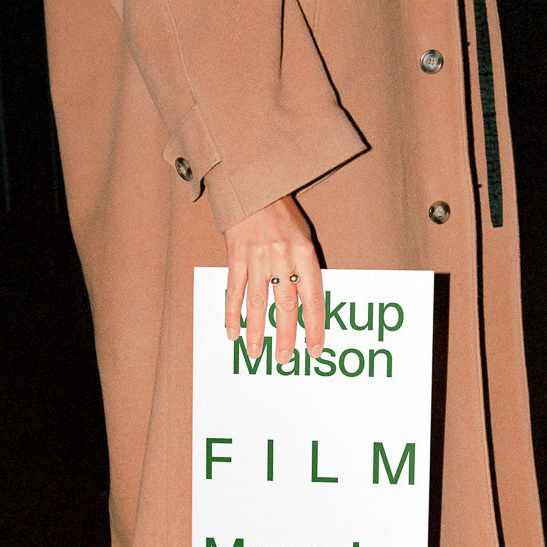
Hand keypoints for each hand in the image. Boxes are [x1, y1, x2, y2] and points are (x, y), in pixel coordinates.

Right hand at [224, 196, 324, 361]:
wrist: (253, 186)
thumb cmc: (282, 215)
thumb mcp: (304, 237)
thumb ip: (305, 268)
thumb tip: (306, 306)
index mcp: (305, 254)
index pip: (313, 298)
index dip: (314, 327)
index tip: (315, 350)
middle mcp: (283, 257)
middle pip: (285, 305)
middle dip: (285, 336)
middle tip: (283, 360)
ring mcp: (258, 256)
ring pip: (257, 302)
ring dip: (255, 331)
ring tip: (255, 353)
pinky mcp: (236, 255)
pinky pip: (234, 290)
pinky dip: (232, 313)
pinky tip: (231, 332)